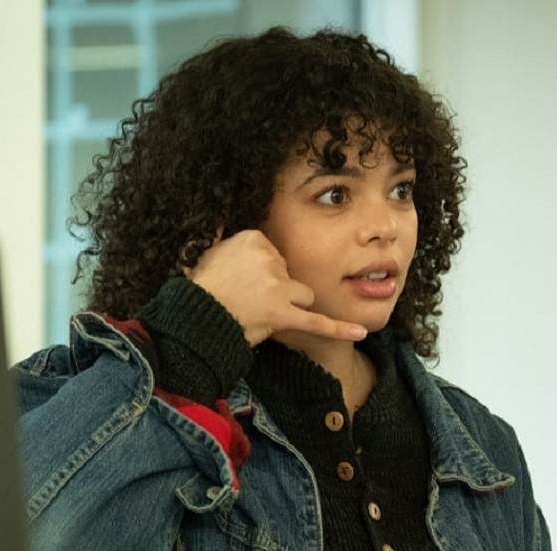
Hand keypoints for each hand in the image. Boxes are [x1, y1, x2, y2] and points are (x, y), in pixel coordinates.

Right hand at [184, 230, 366, 345]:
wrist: (196, 319)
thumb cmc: (202, 288)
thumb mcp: (207, 250)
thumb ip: (221, 231)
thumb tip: (220, 213)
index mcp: (254, 238)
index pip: (277, 255)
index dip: (265, 273)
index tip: (247, 282)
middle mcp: (269, 259)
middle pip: (292, 274)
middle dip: (279, 288)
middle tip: (251, 299)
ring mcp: (278, 287)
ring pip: (304, 295)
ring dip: (291, 305)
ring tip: (263, 312)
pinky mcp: (283, 314)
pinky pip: (317, 322)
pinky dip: (339, 328)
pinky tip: (360, 331)